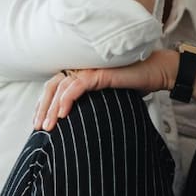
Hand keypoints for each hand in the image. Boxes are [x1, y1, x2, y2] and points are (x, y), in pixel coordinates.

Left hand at [32, 49, 177, 130]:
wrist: (157, 73)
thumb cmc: (135, 85)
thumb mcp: (107, 98)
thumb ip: (92, 104)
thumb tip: (78, 126)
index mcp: (81, 72)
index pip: (54, 87)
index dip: (43, 104)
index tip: (38, 123)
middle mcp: (82, 68)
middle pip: (53, 86)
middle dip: (42, 108)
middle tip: (38, 128)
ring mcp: (90, 68)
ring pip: (61, 87)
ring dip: (51, 108)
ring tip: (48, 126)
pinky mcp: (100, 72)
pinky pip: (78, 85)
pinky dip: (67, 98)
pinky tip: (62, 113)